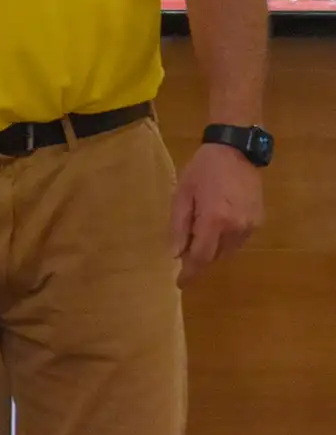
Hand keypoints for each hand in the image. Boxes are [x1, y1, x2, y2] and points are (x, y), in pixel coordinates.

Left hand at [170, 141, 264, 286]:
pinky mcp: (259, 221)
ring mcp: (251, 226)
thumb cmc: (202, 170)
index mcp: (214, 220)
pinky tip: (216, 222)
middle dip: (199, 256)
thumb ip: (179, 226)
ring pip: (228, 250)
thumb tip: (176, 255)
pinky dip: (225, 239)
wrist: (236, 150)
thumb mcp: (182, 194)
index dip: (190, 273)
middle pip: (215, 256)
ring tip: (200, 228)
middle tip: (185, 245)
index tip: (180, 284)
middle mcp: (236, 228)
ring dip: (212, 248)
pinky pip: (238, 240)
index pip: (201, 258)